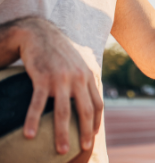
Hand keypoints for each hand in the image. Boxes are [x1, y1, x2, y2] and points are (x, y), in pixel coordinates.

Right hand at [15, 18, 102, 154]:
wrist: (40, 33)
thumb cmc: (58, 51)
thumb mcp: (78, 63)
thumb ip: (85, 78)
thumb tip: (89, 94)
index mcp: (88, 76)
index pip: (98, 104)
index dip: (96, 122)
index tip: (92, 137)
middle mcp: (79, 78)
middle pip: (85, 111)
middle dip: (85, 132)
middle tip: (83, 149)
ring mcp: (61, 78)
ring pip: (63, 111)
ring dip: (61, 133)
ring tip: (60, 150)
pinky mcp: (43, 77)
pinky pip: (38, 103)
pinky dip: (34, 120)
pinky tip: (29, 135)